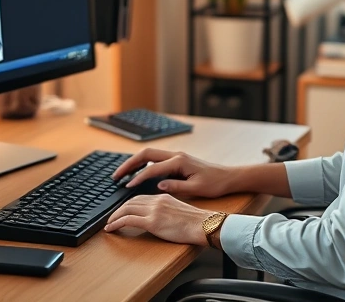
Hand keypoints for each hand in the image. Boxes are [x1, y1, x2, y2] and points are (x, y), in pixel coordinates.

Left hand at [104, 194, 210, 244]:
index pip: (140, 197)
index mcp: (164, 196)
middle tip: (111, 217)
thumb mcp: (180, 211)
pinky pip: (127, 221)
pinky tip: (111, 229)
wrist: (204, 225)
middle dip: (118, 209)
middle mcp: (157, 200)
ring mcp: (154, 210)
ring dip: (114, 216)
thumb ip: (167, 210)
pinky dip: (116, 223)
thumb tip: (160, 218)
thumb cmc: (197, 223)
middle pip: (131, 202)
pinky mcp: (152, 222)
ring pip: (126, 209)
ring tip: (109, 224)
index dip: (128, 204)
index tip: (122, 210)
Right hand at [112, 149, 234, 198]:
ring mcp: (176, 157)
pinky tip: (137, 174)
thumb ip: (176, 187)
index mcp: (179, 161)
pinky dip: (143, 165)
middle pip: (145, 155)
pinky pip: (155, 160)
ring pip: (149, 156)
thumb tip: (158, 185)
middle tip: (115, 176)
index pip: (152, 168)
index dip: (138, 177)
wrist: (228, 177)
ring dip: (134, 163)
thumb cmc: (215, 183)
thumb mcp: (196, 189)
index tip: (127, 186)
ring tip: (121, 174)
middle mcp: (176, 156)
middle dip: (129, 164)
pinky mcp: (177, 161)